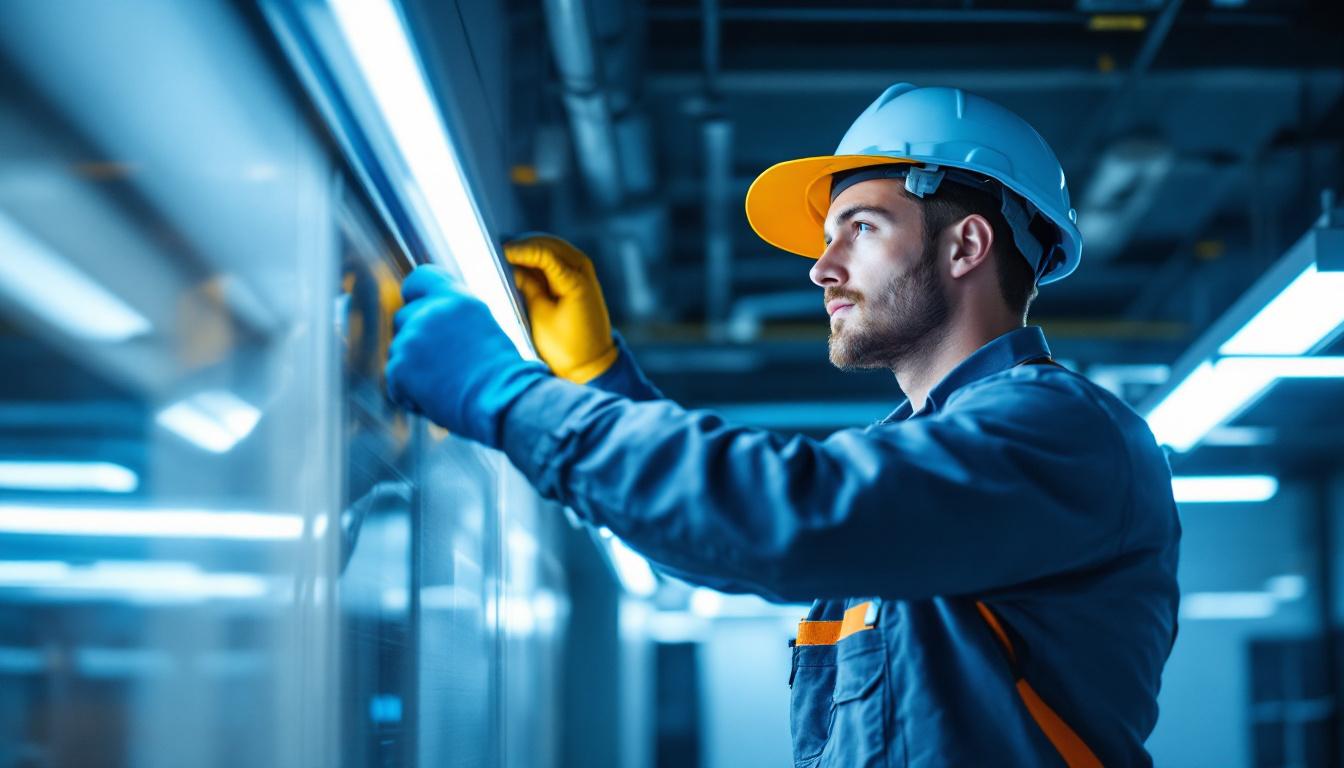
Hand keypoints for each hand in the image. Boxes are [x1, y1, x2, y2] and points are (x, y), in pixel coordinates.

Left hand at [385, 265, 547, 445]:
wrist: (506, 403)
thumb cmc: (504, 376)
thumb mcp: (484, 329)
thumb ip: (454, 319)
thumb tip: (435, 325)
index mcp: (458, 299)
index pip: (420, 278)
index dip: (416, 296)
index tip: (419, 309)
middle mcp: (431, 312)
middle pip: (403, 318)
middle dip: (414, 340)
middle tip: (439, 365)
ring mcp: (411, 339)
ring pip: (398, 352)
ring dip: (413, 370)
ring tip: (446, 387)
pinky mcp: (399, 367)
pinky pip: (394, 382)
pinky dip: (409, 396)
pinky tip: (437, 401)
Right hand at [505, 234, 618, 382]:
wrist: (591, 362)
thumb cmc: (565, 346)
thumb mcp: (540, 317)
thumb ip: (526, 287)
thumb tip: (510, 265)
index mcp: (576, 282)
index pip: (545, 254)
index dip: (520, 250)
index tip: (499, 250)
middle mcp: (583, 269)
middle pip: (548, 243)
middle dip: (522, 243)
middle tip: (495, 246)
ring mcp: (582, 270)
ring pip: (551, 246)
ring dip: (528, 247)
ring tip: (502, 252)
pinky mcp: (576, 276)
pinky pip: (554, 258)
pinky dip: (536, 257)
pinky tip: (517, 261)